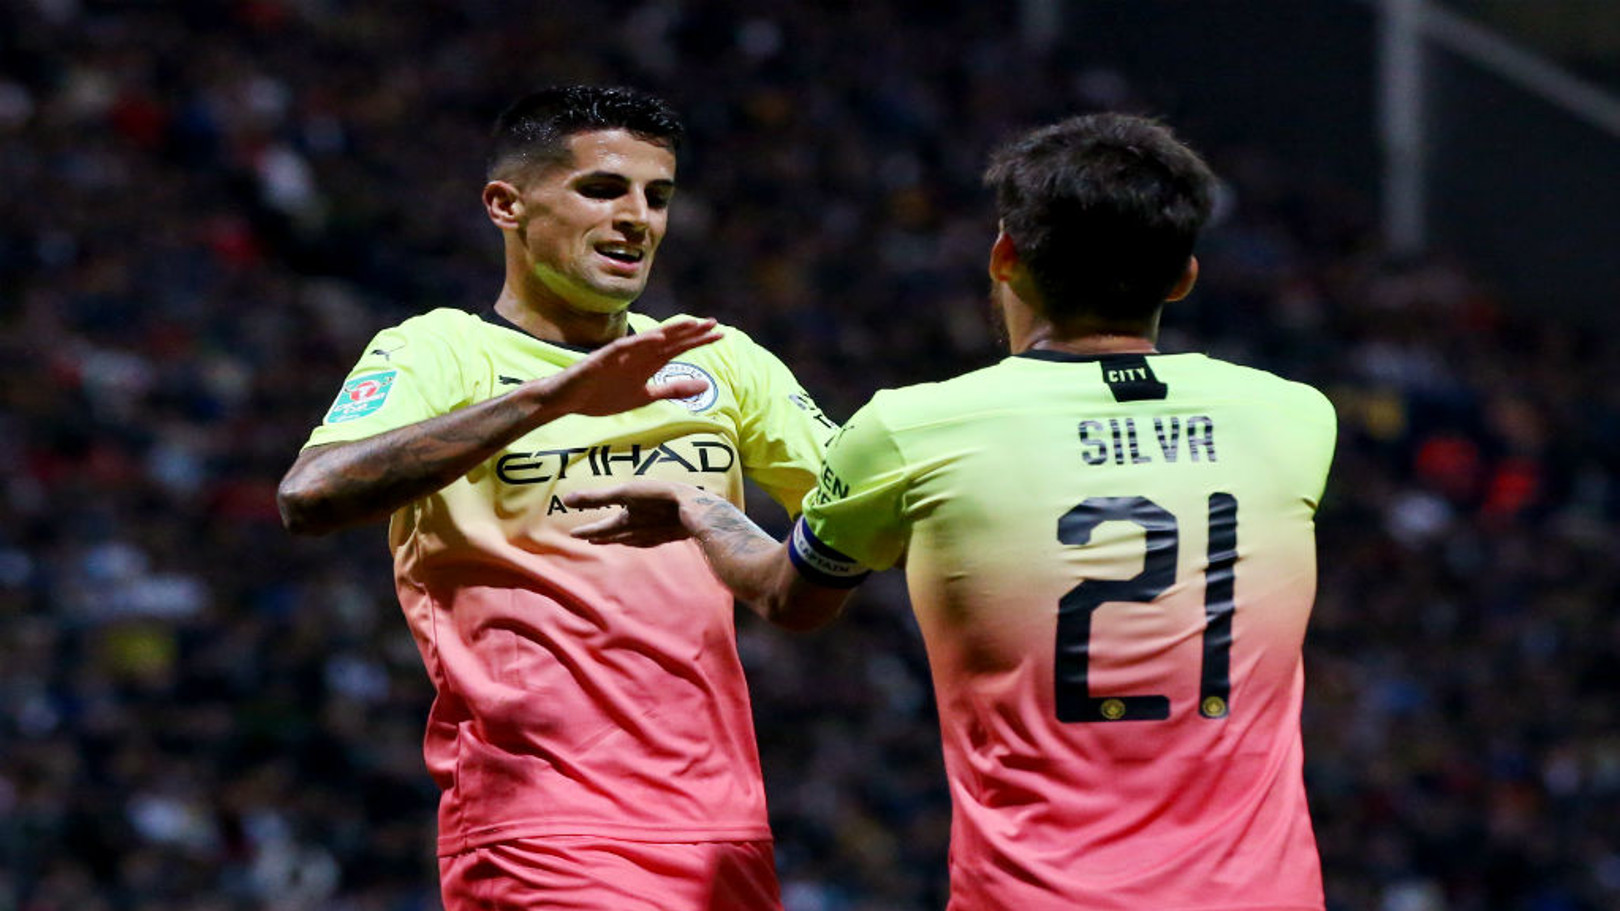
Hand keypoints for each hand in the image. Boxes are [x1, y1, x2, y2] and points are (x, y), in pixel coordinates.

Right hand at [531, 318, 721, 418]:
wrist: (569, 400)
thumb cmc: (604, 395)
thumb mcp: (646, 395)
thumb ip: (674, 389)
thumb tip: (705, 386)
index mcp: (648, 362)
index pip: (678, 348)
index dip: (698, 340)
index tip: (719, 334)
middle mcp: (637, 354)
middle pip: (669, 340)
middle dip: (690, 332)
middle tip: (713, 322)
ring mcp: (620, 355)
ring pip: (649, 340)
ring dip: (670, 331)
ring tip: (691, 324)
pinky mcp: (602, 359)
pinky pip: (623, 349)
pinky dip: (639, 343)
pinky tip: (656, 339)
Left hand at [565, 480, 707, 547]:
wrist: (694, 511)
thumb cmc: (658, 498)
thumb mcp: (624, 492)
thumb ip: (596, 497)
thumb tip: (565, 500)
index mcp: (623, 523)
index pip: (599, 529)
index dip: (585, 530)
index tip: (573, 534)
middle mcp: (635, 534)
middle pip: (613, 537)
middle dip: (600, 537)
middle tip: (588, 538)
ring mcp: (652, 537)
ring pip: (629, 540)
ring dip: (617, 540)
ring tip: (612, 539)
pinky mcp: (666, 536)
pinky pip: (645, 541)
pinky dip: (636, 540)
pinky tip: (642, 538)